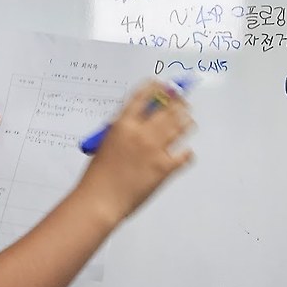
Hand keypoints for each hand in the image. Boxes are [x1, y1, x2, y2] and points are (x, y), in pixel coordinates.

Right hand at [76, 80, 193, 223]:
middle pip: (168, 108)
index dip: (157, 87)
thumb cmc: (97, 175)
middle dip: (178, 102)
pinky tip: (185, 152)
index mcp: (123, 124)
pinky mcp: (165, 168)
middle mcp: (141, 132)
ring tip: (188, 120)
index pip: (143, 96)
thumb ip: (124, 130)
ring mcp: (155, 149)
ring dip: (186, 121)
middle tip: (183, 103)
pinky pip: (185, 154)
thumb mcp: (107, 143)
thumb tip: (140, 120)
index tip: (164, 85)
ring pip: (181, 126)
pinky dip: (187, 153)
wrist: (100, 201)